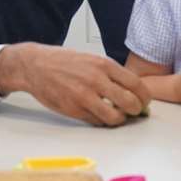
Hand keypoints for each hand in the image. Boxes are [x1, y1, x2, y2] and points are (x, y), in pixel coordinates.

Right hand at [0, 43, 150, 126]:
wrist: (35, 66)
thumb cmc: (63, 62)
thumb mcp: (91, 59)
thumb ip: (110, 73)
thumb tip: (131, 88)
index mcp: (104, 65)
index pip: (136, 84)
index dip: (145, 96)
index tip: (145, 101)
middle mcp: (96, 80)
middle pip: (130, 103)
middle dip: (136, 110)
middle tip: (135, 111)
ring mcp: (85, 96)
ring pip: (114, 117)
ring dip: (120, 119)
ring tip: (117, 115)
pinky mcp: (74, 110)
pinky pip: (97, 121)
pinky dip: (102, 121)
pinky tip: (100, 115)